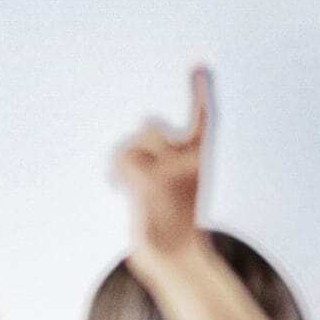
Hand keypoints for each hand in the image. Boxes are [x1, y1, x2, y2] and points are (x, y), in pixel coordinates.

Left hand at [115, 67, 212, 255]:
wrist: (172, 256)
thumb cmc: (168, 219)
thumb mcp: (170, 182)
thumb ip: (160, 152)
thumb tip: (146, 121)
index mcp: (198, 159)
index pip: (203, 117)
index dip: (200, 91)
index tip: (198, 64)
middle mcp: (191, 159)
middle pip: (149, 125)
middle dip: (137, 144)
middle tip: (139, 175)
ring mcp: (172, 168)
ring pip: (132, 143)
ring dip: (122, 163)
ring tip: (129, 187)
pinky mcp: (151, 179)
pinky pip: (123, 157)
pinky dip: (116, 172)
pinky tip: (120, 191)